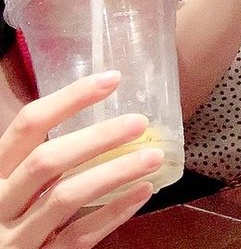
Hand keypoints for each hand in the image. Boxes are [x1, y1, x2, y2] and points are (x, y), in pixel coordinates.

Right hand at [0, 72, 163, 248]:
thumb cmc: (11, 217)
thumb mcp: (14, 184)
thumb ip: (41, 159)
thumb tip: (99, 119)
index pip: (28, 125)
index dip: (69, 99)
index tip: (111, 79)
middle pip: (47, 161)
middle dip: (97, 138)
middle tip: (140, 123)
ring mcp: (16, 236)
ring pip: (66, 197)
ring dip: (114, 173)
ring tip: (153, 157)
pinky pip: (78, 236)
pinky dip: (112, 213)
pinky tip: (142, 192)